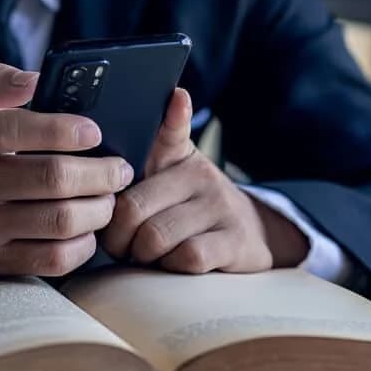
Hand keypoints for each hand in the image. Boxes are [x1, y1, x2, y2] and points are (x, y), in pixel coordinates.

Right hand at [0, 63, 133, 278]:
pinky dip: (82, 246)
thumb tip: (39, 78)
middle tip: (119, 169)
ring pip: (59, 221)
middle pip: (51, 179)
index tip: (94, 132)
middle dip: (100, 173)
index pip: (14, 130)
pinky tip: (87, 231)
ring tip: (108, 198)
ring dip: (98, 209)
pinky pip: (51, 260)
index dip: (62, 129)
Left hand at [101, 88, 308, 272]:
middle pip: (134, 208)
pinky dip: (171, 267)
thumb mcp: (173, 171)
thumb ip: (152, 146)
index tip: (167, 109)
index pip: (167, 132)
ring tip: (144, 255)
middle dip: (117, 236)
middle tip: (121, 244)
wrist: (253, 233)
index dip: (164, 124)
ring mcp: (219, 208)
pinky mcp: (234, 241)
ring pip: (156, 237)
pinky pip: (189, 257)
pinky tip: (172, 264)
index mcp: (177, 156)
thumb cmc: (193, 206)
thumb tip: (164, 102)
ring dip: (141, 256)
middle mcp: (200, 175)